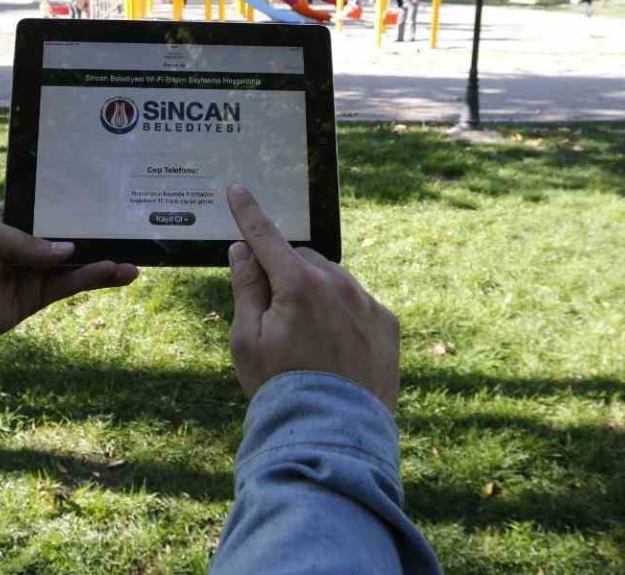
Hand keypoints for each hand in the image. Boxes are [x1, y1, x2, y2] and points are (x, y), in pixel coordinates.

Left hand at [0, 208, 138, 341]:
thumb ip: (28, 241)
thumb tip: (68, 251)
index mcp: (9, 220)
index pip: (48, 212)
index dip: (73, 208)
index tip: (103, 201)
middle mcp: (24, 245)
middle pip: (68, 239)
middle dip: (96, 237)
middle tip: (128, 232)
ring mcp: (31, 272)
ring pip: (75, 265)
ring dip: (103, 262)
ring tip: (133, 262)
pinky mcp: (34, 298)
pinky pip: (68, 286)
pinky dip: (91, 280)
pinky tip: (115, 273)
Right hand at [225, 185, 400, 412]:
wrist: (334, 434)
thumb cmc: (280, 388)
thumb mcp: (246, 340)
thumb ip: (246, 288)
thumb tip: (243, 249)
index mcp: (297, 285)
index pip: (266, 236)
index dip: (248, 213)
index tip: (238, 190)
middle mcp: (337, 284)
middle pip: (300, 260)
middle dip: (283, 273)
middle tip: (272, 314)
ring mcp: (367, 302)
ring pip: (331, 280)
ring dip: (315, 294)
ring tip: (306, 341)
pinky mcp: (387, 323)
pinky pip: (357, 303)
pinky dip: (342, 314)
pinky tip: (332, 349)